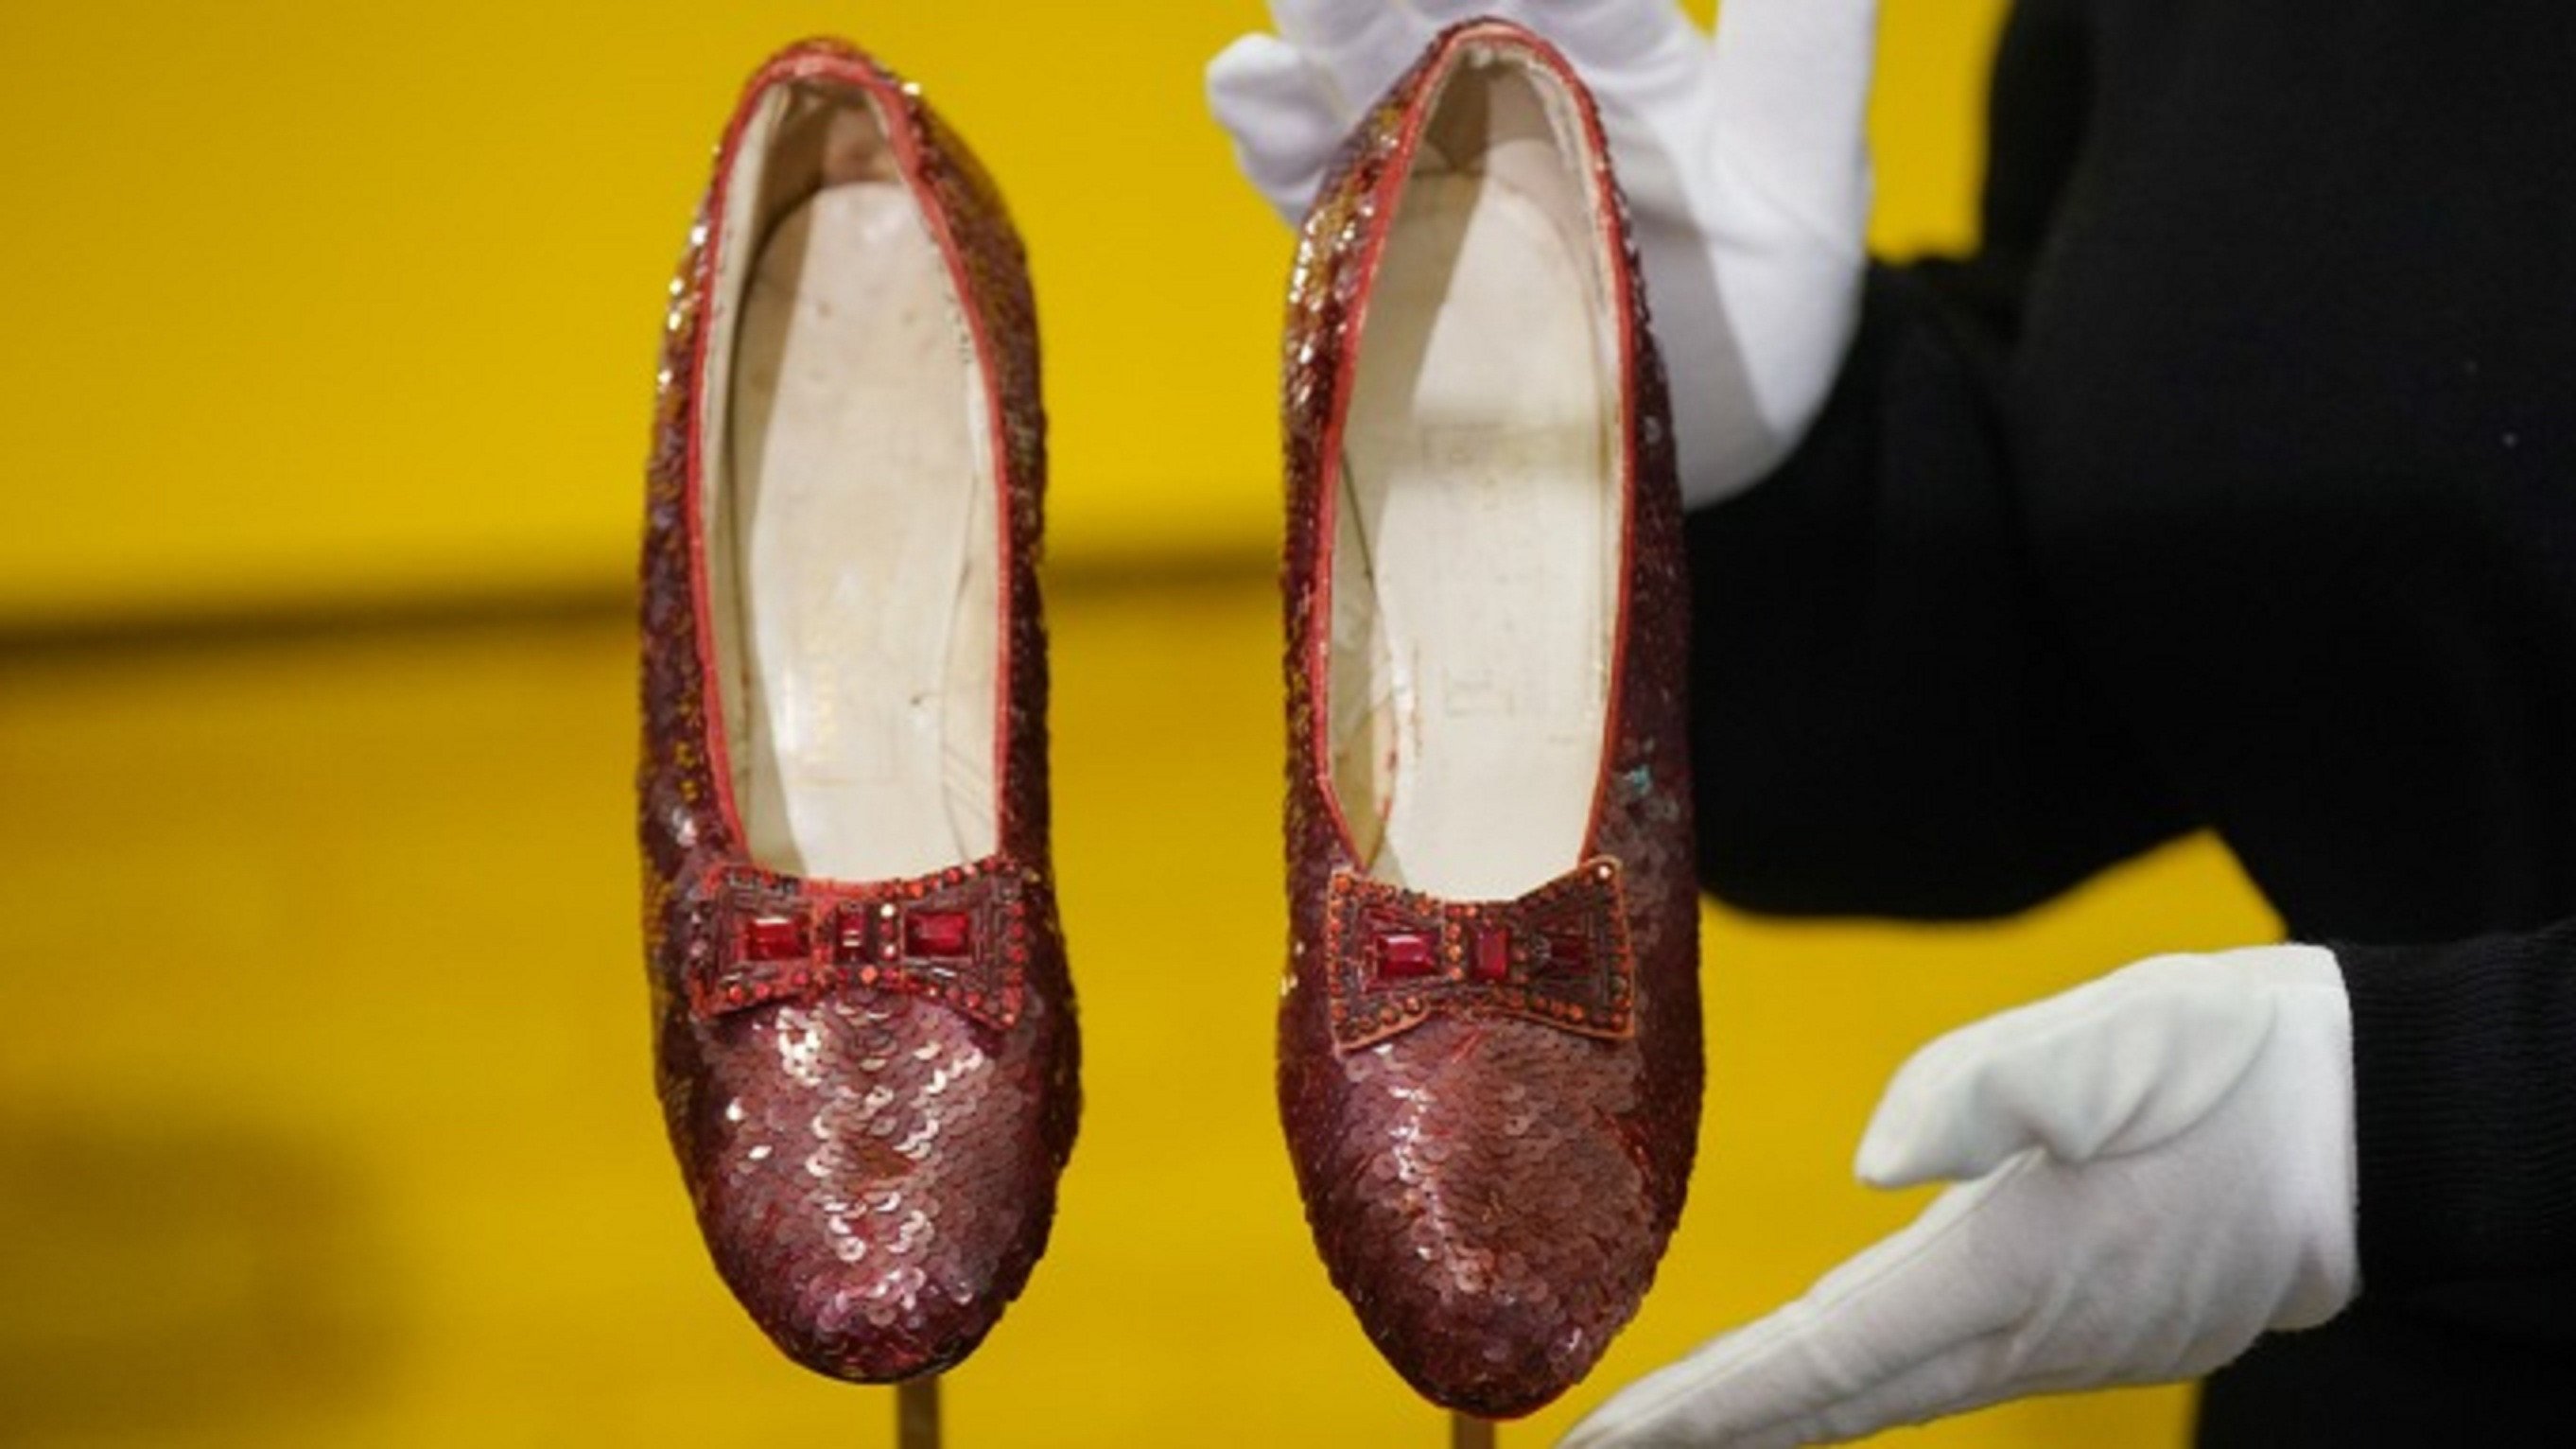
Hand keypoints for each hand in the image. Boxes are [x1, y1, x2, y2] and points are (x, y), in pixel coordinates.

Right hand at [1207, 0, 1880, 506]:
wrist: (1716, 436)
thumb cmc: (1770, 283)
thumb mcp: (1808, 156)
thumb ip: (1803, 32)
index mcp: (1608, 40)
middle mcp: (1503, 85)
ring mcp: (1434, 168)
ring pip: (1350, 76)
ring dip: (1314, 35)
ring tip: (1275, 36)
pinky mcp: (1383, 250)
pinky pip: (1317, 189)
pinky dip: (1276, 140)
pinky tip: (1249, 87)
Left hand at [1563, 946, 2358, 1447]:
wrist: (2372, 1120)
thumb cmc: (2232, 1070)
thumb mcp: (2103, 1045)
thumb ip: (1972, 1093)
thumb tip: (1870, 1163)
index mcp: (2006, 1266)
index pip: (1816, 1360)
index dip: (1703, 1406)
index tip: (1606, 1438)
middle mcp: (2021, 1330)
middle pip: (1830, 1400)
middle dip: (1712, 1429)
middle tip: (1602, 1448)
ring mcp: (2057, 1340)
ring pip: (1881, 1395)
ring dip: (1774, 1416)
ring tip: (1678, 1424)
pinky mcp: (2083, 1322)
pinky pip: (1932, 1374)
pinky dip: (1847, 1390)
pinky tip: (1813, 1384)